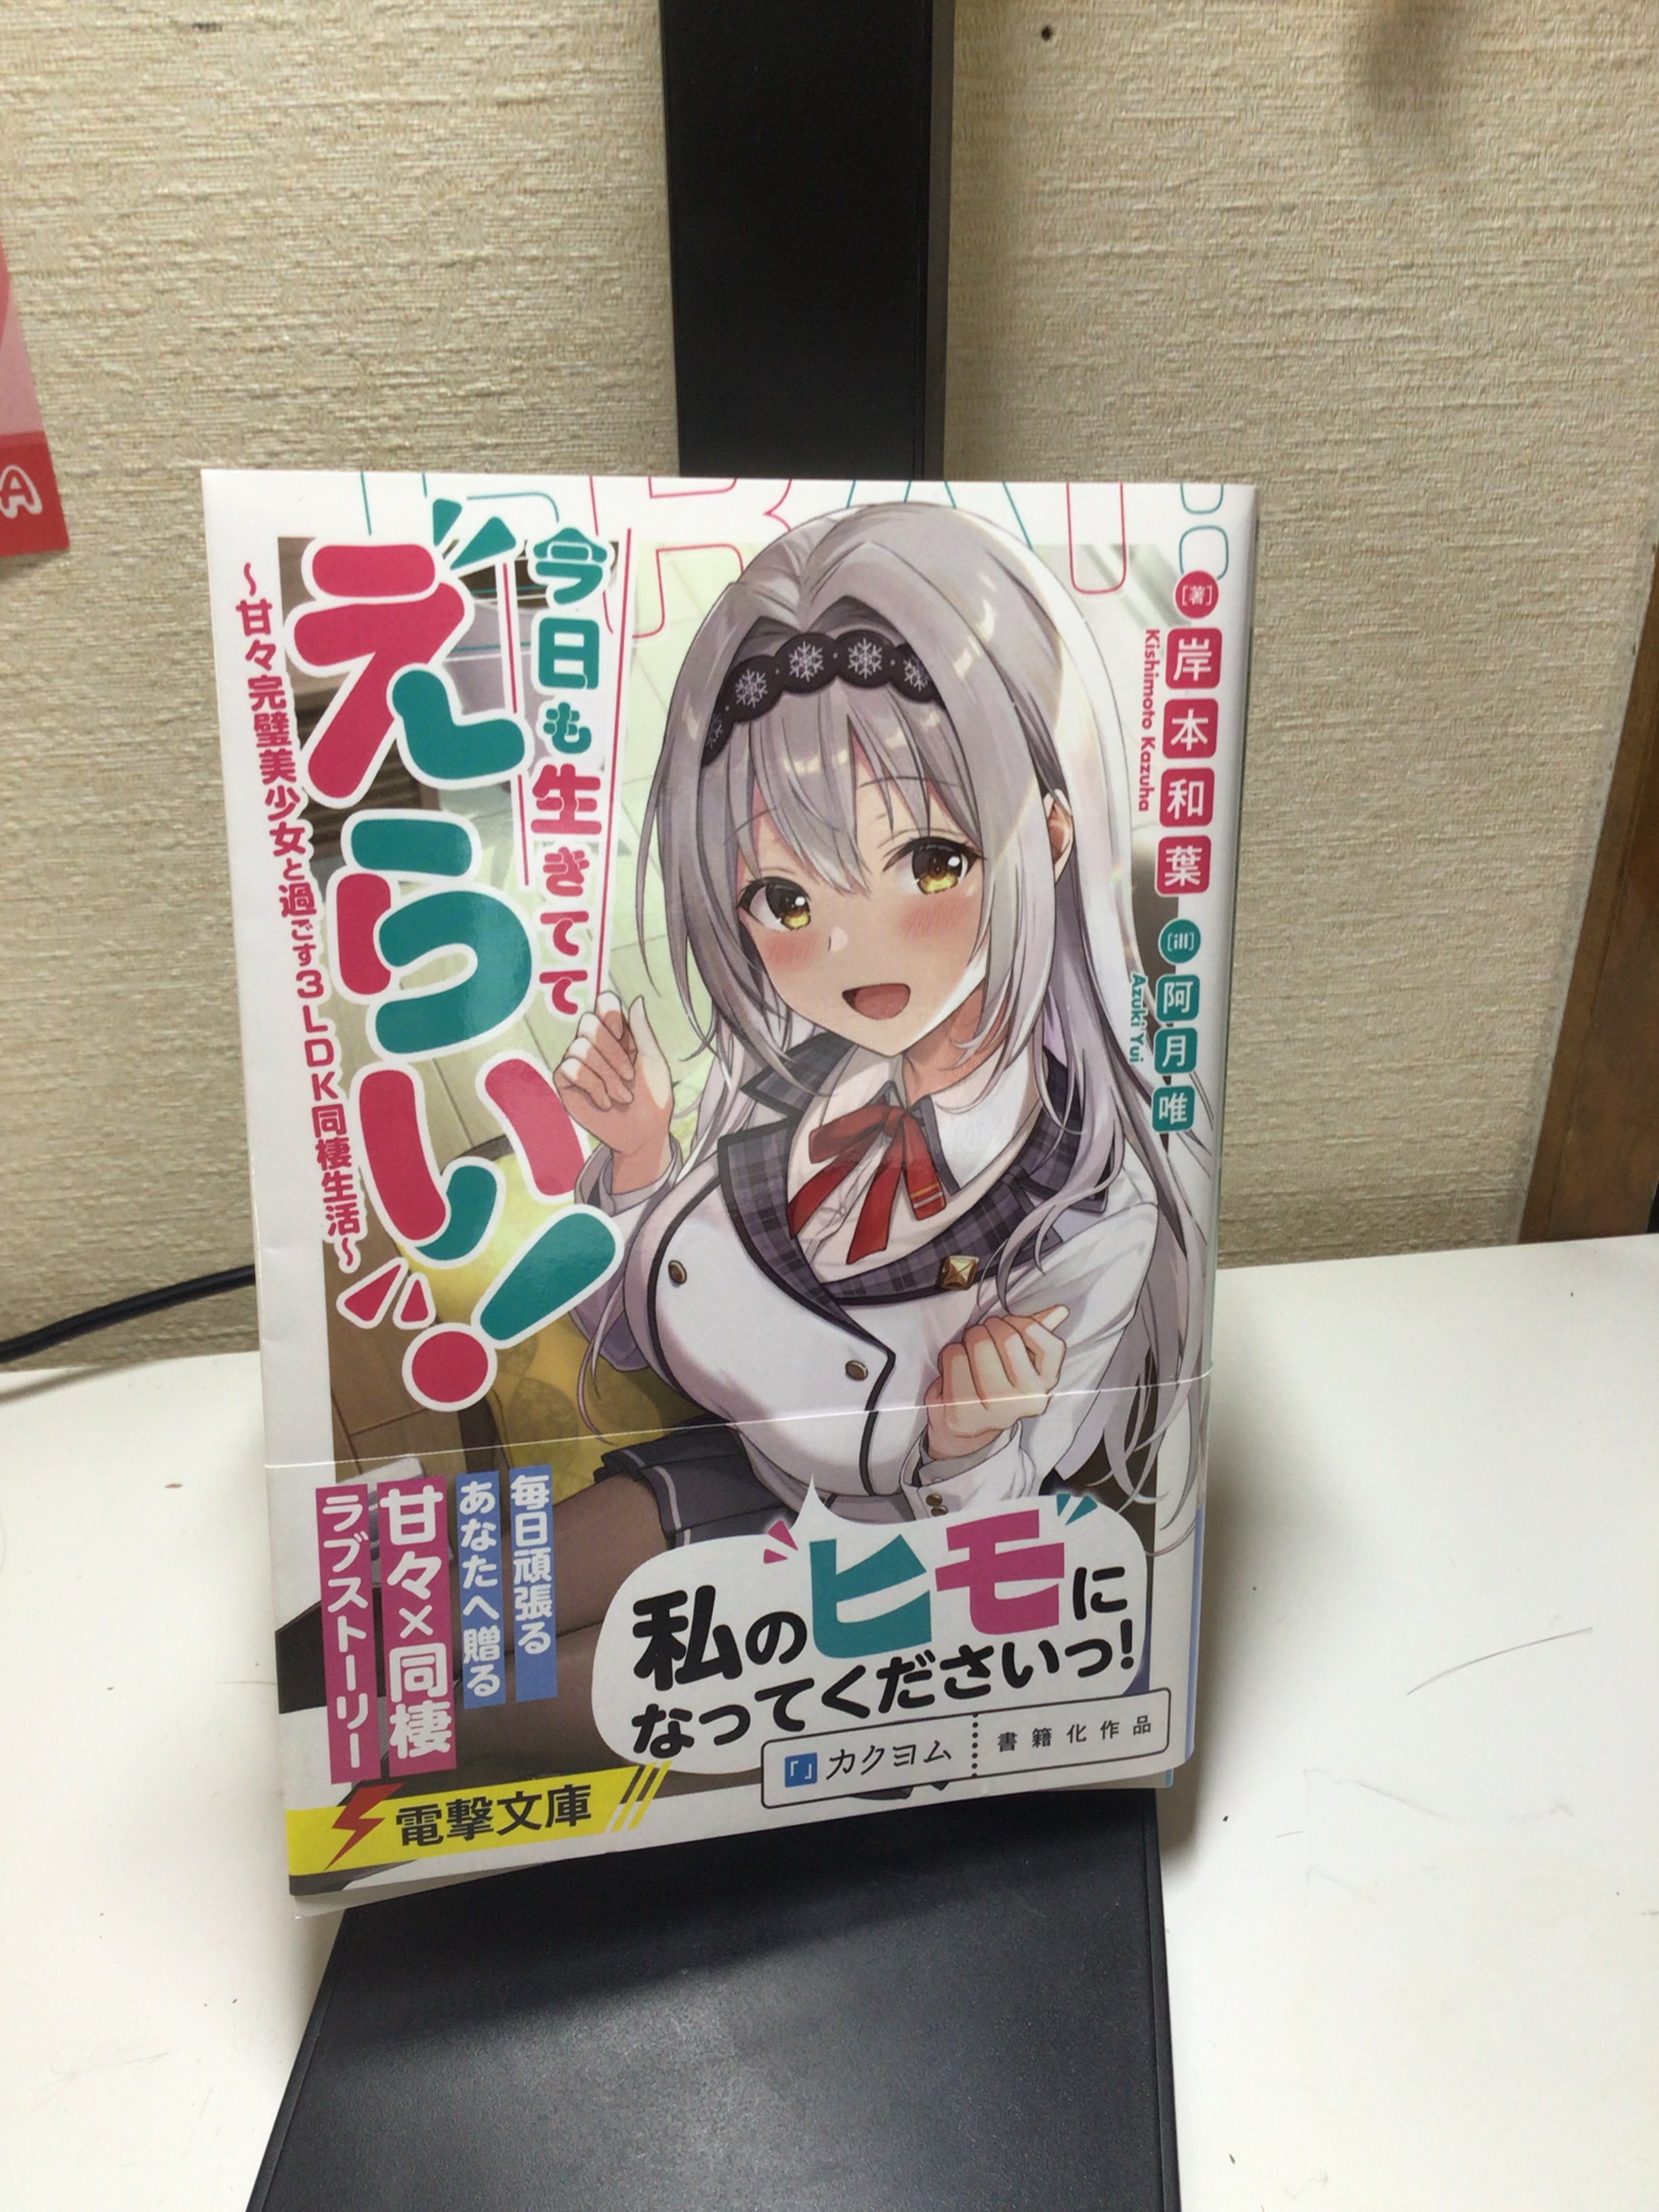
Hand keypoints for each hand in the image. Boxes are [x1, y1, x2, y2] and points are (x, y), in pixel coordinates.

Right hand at [553, 990, 674, 1193]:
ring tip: (622, 1096)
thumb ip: (642, 1031)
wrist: (643, 1133)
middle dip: (612, 1052)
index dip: (610, 1014)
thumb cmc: (653, 1098)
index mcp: (618, 1034)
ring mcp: (578, 1063)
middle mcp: (595, 1044)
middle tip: (629, 1076)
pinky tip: (605, 1102)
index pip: (603, 1003)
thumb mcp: (653, 1061)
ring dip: (606, 1076)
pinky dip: (591, 1086)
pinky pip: (569, 1068)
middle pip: (588, 1023)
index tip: (623, 1035)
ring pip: (579, 1047)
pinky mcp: (565, 1083)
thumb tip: (637, 999)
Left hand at [924, 1306, 1068, 1460]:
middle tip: (980, 1337)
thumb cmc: (992, 1384)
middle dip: (988, 1327)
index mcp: (1045, 1385)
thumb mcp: (1020, 1362)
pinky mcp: (964, 1413)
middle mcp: (1026, 1401)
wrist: (963, 1429)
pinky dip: (948, 1355)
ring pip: (978, 1343)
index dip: (1023, 1324)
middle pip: (1007, 1336)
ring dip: (966, 1340)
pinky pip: (953, 1357)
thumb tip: (1060, 1311)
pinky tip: (953, 1372)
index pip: (1051, 1344)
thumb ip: (1038, 1334)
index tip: (1009, 1327)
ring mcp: (995, 1410)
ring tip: (967, 1356)